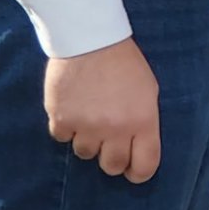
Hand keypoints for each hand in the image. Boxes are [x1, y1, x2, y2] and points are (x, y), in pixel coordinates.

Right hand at [44, 37, 160, 182]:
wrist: (90, 37)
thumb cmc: (124, 62)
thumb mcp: (148, 89)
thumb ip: (143, 121)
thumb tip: (137, 150)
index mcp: (143, 120)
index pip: (145, 166)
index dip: (139, 172)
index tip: (132, 170)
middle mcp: (115, 128)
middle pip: (111, 166)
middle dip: (111, 157)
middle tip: (108, 140)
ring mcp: (86, 125)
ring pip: (85, 154)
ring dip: (87, 139)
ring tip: (90, 114)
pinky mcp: (61, 119)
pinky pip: (62, 138)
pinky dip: (66, 126)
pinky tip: (72, 106)